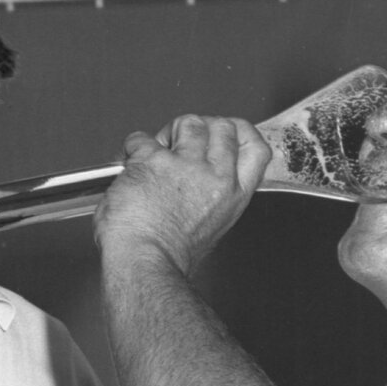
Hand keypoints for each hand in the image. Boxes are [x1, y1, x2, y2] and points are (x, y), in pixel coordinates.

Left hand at [94, 114, 270, 275]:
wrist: (144, 262)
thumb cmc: (168, 254)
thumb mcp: (211, 225)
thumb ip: (213, 193)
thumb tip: (202, 171)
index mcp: (233, 195)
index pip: (256, 149)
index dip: (241, 132)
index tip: (226, 131)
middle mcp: (216, 178)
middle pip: (223, 126)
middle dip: (202, 127)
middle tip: (182, 143)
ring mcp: (186, 166)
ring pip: (189, 123)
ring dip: (170, 132)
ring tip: (157, 151)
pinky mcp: (154, 161)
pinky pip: (143, 138)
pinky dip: (133, 146)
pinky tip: (130, 162)